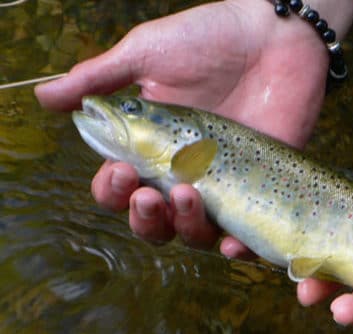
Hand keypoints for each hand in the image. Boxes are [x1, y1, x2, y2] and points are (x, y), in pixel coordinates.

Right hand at [35, 0, 334, 252]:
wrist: (275, 35)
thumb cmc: (210, 39)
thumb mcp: (148, 54)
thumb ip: (99, 79)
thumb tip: (45, 97)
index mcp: (152, 146)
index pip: (120, 187)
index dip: (112, 189)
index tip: (121, 169)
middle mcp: (185, 172)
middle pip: (154, 221)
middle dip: (144, 218)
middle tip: (149, 194)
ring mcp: (225, 184)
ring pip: (195, 233)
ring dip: (184, 227)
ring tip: (187, 195)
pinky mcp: (263, 189)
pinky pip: (248, 233)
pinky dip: (238, 247)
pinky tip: (232, 243)